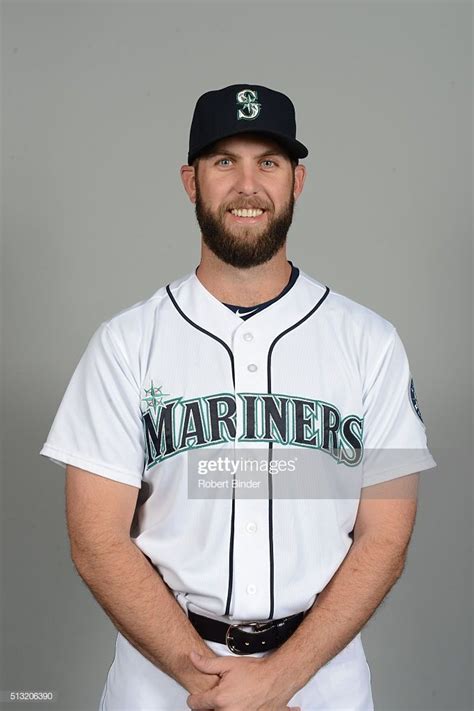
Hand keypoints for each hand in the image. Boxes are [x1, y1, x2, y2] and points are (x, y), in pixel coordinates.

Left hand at [186, 651, 300, 710]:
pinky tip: (240, 705)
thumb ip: (207, 664)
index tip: (197, 697)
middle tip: (218, 697)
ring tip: (230, 701)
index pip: (196, 704)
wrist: (276, 678)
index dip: (195, 698)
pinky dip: (236, 710)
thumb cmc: (256, 672)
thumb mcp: (228, 664)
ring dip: (221, 709)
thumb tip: (193, 658)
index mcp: (220, 699)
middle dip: (209, 706)